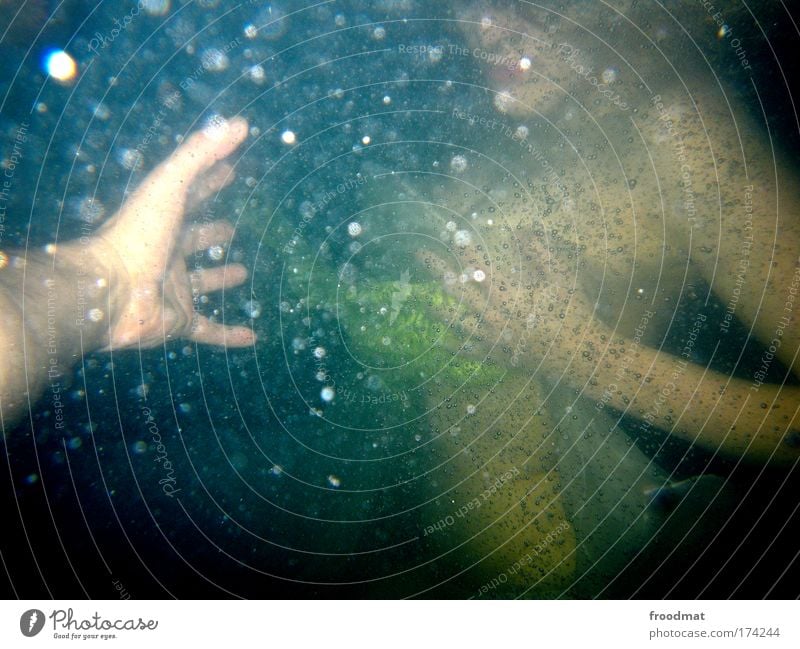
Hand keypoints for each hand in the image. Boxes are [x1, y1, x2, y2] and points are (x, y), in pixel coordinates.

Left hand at [90, 116, 254, 349]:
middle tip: (233, 224)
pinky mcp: (178, 321)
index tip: (231, 166)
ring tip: (243, 271)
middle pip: (194, 237)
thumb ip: (201, 153)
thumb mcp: (170, 185)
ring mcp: (173, 288)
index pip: (192, 193)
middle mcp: (167, 252)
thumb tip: (241, 123)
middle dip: (212, 230)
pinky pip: (208, 330)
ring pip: (200, 283)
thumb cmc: (136, 235)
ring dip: (219, 277)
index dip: (211, 177)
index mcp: (163, 218)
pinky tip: (252, 338)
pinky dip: (229, 336)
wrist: (109, 293)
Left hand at [420, 219, 579, 373]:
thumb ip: (540, 251)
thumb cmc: (570, 312)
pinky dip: (451, 346)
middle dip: (436, 268)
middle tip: (419, 254)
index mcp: (505, 290)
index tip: (448, 232)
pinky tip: (437, 343)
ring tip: (418, 299)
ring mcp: (489, 335)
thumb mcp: (562, 276)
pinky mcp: (493, 354)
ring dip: (435, 307)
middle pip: (457, 287)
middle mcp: (491, 312)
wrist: (575, 355)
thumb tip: (523, 230)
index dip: (461, 246)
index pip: (477, 263)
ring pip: (455, 319)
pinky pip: (466, 351)